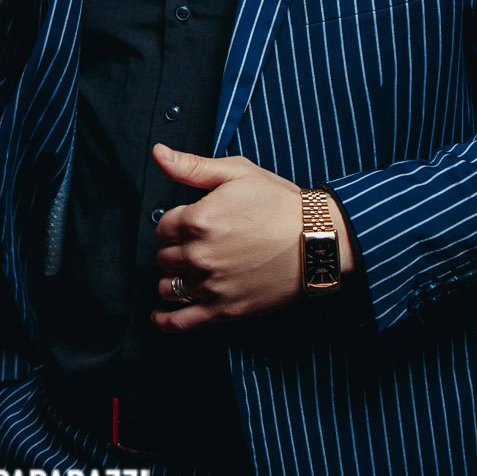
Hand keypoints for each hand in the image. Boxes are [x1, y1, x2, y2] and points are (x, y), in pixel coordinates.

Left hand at [148, 144, 353, 332]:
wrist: (318, 240)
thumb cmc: (280, 203)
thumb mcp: (237, 173)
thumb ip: (192, 166)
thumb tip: (158, 153)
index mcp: (198, 220)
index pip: (163, 226)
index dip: (176, 222)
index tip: (192, 222)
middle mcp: (199, 255)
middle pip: (164, 256)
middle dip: (175, 248)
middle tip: (198, 244)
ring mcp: (211, 286)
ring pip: (168, 286)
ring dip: (172, 279)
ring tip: (186, 273)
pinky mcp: (225, 310)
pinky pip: (181, 322)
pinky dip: (166, 320)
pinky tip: (160, 315)